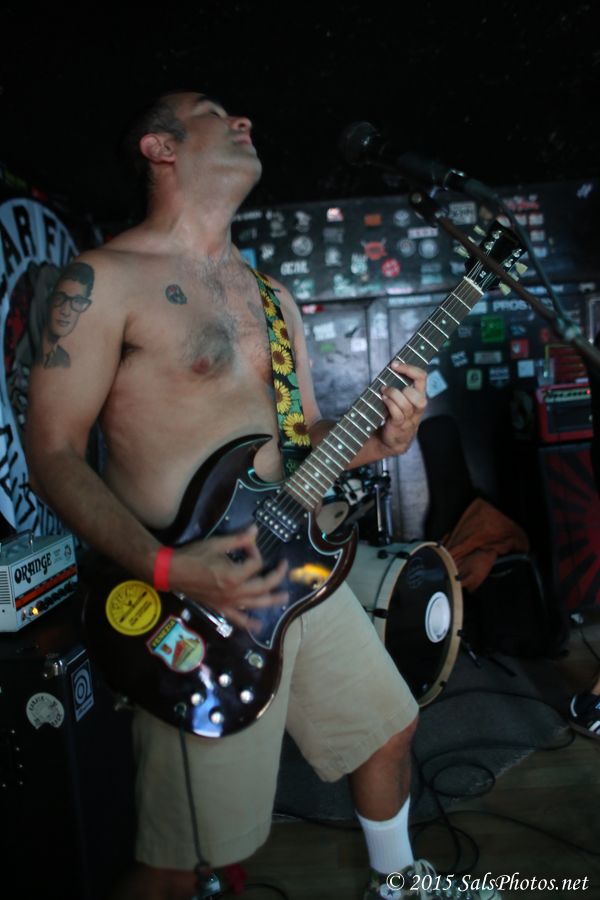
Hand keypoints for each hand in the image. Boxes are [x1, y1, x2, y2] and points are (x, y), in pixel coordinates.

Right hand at [168, 525, 287, 629]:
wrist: (172, 572)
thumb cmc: (193, 556)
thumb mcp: (217, 544)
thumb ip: (239, 539)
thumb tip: (255, 530)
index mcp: (234, 575)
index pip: (256, 563)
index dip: (255, 550)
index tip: (248, 544)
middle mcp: (235, 592)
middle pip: (264, 585)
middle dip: (277, 576)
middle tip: (284, 567)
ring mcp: (229, 603)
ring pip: (257, 604)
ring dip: (273, 600)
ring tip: (284, 596)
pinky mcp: (221, 609)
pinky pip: (238, 619)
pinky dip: (250, 623)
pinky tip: (259, 625)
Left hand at [379, 362, 427, 455]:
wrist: (393, 440)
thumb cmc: (395, 415)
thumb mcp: (401, 398)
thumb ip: (399, 385)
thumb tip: (389, 369)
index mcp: (419, 396)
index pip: (422, 377)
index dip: (409, 368)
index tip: (394, 364)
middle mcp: (417, 407)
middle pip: (417, 393)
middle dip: (402, 386)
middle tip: (388, 384)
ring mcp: (410, 417)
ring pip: (406, 403)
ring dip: (393, 394)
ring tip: (384, 392)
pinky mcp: (400, 425)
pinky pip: (398, 413)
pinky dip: (390, 404)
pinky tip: (383, 400)